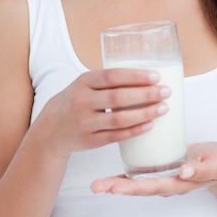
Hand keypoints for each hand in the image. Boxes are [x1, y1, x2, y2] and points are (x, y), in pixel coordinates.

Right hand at [40, 68, 170, 155]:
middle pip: (118, 97)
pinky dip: (134, 131)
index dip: (136, 76)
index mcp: (83, 81)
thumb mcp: (84, 85)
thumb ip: (108, 80)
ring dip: (144, 114)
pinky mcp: (89, 140)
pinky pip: (115, 136)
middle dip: (146, 95)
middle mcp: (82, 101)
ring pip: (119, 119)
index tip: (156, 76)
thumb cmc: (75, 101)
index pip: (112, 76)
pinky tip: (150, 125)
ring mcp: (85, 122)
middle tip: (166, 92)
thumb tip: (147, 76)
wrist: (50, 130)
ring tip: (163, 109)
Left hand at [91, 142, 216, 195]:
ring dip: (115, 184)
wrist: (216, 161)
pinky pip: (137, 174)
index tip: (115, 189)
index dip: (133, 187)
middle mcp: (165, 184)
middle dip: (116, 188)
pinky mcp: (156, 171)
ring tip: (95, 185)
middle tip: (97, 187)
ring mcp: (159, 179)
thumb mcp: (215, 163)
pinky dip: (122, 175)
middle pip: (138, 187)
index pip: (153, 186)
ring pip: (134, 183)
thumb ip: (201, 169)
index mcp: (178, 184)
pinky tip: (107, 177)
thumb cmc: (216, 161)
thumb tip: (183, 172)